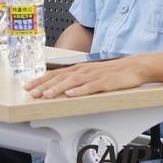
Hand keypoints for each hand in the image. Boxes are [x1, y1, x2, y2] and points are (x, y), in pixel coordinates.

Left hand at [24, 56, 148, 97]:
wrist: (133, 67)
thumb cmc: (112, 71)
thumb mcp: (91, 73)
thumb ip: (76, 78)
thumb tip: (61, 86)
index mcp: (79, 68)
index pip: (55, 73)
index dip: (41, 80)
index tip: (28, 85)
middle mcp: (84, 70)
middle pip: (60, 77)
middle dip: (44, 85)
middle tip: (31, 92)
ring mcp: (94, 76)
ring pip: (72, 82)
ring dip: (58, 88)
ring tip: (46, 94)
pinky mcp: (105, 82)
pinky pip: (90, 87)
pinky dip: (79, 91)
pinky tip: (71, 95)